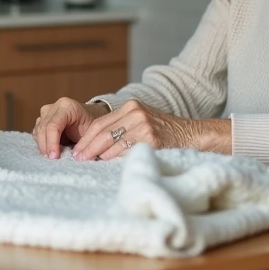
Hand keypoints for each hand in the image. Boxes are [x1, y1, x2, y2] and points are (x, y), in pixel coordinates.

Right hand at [32, 98, 108, 158]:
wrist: (89, 118)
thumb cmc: (91, 125)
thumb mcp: (89, 133)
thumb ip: (79, 142)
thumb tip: (71, 158)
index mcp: (66, 106)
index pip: (53, 126)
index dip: (52, 143)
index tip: (54, 157)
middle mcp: (53, 107)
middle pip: (43, 128)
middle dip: (46, 146)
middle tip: (52, 160)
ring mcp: (46, 112)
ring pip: (38, 131)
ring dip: (43, 146)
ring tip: (52, 157)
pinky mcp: (42, 119)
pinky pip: (37, 133)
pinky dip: (42, 144)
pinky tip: (49, 151)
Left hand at [72, 99, 230, 160]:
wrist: (191, 135)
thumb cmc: (164, 132)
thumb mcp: (142, 121)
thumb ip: (122, 127)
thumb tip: (96, 145)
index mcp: (131, 107)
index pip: (101, 122)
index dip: (86, 137)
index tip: (77, 149)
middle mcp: (136, 113)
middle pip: (102, 131)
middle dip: (87, 146)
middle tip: (77, 158)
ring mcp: (143, 125)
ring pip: (111, 140)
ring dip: (97, 154)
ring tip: (87, 162)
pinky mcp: (150, 139)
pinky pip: (125, 150)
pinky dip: (112, 157)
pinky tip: (104, 163)